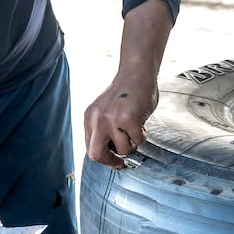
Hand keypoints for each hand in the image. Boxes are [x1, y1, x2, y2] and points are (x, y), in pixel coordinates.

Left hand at [84, 0, 173, 169]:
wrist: (137, 72)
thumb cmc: (127, 92)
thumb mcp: (107, 111)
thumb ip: (105, 129)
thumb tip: (112, 154)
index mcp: (90, 117)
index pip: (90, 148)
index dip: (104, 158)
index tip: (115, 161)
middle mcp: (97, 119)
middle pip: (96, 155)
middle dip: (111, 161)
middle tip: (121, 161)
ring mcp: (112, 120)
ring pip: (123, 149)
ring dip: (133, 143)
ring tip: (136, 129)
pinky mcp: (129, 119)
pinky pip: (138, 140)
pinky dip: (143, 134)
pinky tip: (142, 121)